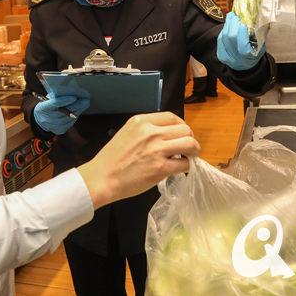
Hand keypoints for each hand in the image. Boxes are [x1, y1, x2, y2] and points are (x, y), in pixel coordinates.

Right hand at [33, 93, 89, 134]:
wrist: (41, 119)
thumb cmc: (47, 105)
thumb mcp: (48, 99)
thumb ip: (57, 96)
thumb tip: (72, 91)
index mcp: (42, 108)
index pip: (55, 103)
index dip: (65, 100)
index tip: (74, 97)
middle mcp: (47, 118)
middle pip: (65, 112)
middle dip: (77, 105)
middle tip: (85, 99)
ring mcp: (53, 126)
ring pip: (70, 118)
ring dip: (78, 110)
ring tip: (84, 103)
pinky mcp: (59, 130)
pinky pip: (70, 123)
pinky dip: (75, 116)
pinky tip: (78, 110)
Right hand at [77, 112, 199, 208]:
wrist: (102, 178)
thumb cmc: (112, 159)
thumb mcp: (127, 133)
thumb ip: (146, 131)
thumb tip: (167, 135)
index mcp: (141, 121)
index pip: (172, 117)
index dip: (181, 127)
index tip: (180, 136)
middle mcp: (151, 132)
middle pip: (185, 129)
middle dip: (190, 139)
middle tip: (187, 149)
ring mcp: (156, 150)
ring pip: (190, 143)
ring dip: (193, 151)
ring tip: (189, 158)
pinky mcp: (160, 168)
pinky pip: (185, 164)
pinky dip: (186, 167)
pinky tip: (180, 169)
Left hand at [216, 12, 264, 70]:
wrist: (246, 67)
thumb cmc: (255, 53)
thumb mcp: (261, 46)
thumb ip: (257, 34)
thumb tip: (252, 18)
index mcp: (248, 56)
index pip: (242, 44)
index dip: (241, 31)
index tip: (243, 21)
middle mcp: (235, 58)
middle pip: (230, 37)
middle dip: (232, 23)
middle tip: (235, 15)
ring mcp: (226, 57)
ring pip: (223, 37)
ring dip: (227, 25)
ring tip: (231, 17)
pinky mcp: (220, 54)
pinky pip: (219, 39)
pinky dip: (224, 30)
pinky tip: (228, 26)